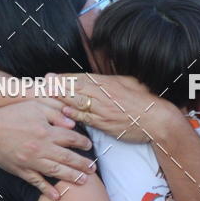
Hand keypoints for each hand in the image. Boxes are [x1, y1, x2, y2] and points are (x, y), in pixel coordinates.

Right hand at [0, 99, 94, 199]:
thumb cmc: (12, 114)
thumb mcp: (35, 105)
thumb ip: (55, 112)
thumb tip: (72, 124)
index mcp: (46, 131)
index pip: (71, 138)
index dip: (83, 142)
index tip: (89, 145)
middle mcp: (41, 147)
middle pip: (67, 158)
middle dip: (83, 164)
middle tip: (93, 168)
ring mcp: (30, 161)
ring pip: (56, 171)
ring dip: (72, 177)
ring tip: (84, 181)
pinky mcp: (20, 170)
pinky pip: (36, 182)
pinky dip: (47, 190)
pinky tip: (57, 196)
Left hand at [49, 72, 172, 141]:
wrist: (158, 119)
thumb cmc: (147, 100)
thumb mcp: (131, 83)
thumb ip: (114, 81)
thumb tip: (102, 79)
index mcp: (109, 83)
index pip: (82, 79)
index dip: (65, 77)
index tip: (51, 76)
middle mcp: (104, 95)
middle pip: (76, 88)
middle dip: (57, 85)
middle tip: (40, 83)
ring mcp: (104, 109)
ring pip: (78, 101)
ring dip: (60, 98)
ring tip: (45, 95)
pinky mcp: (106, 123)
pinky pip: (87, 118)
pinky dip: (74, 113)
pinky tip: (62, 111)